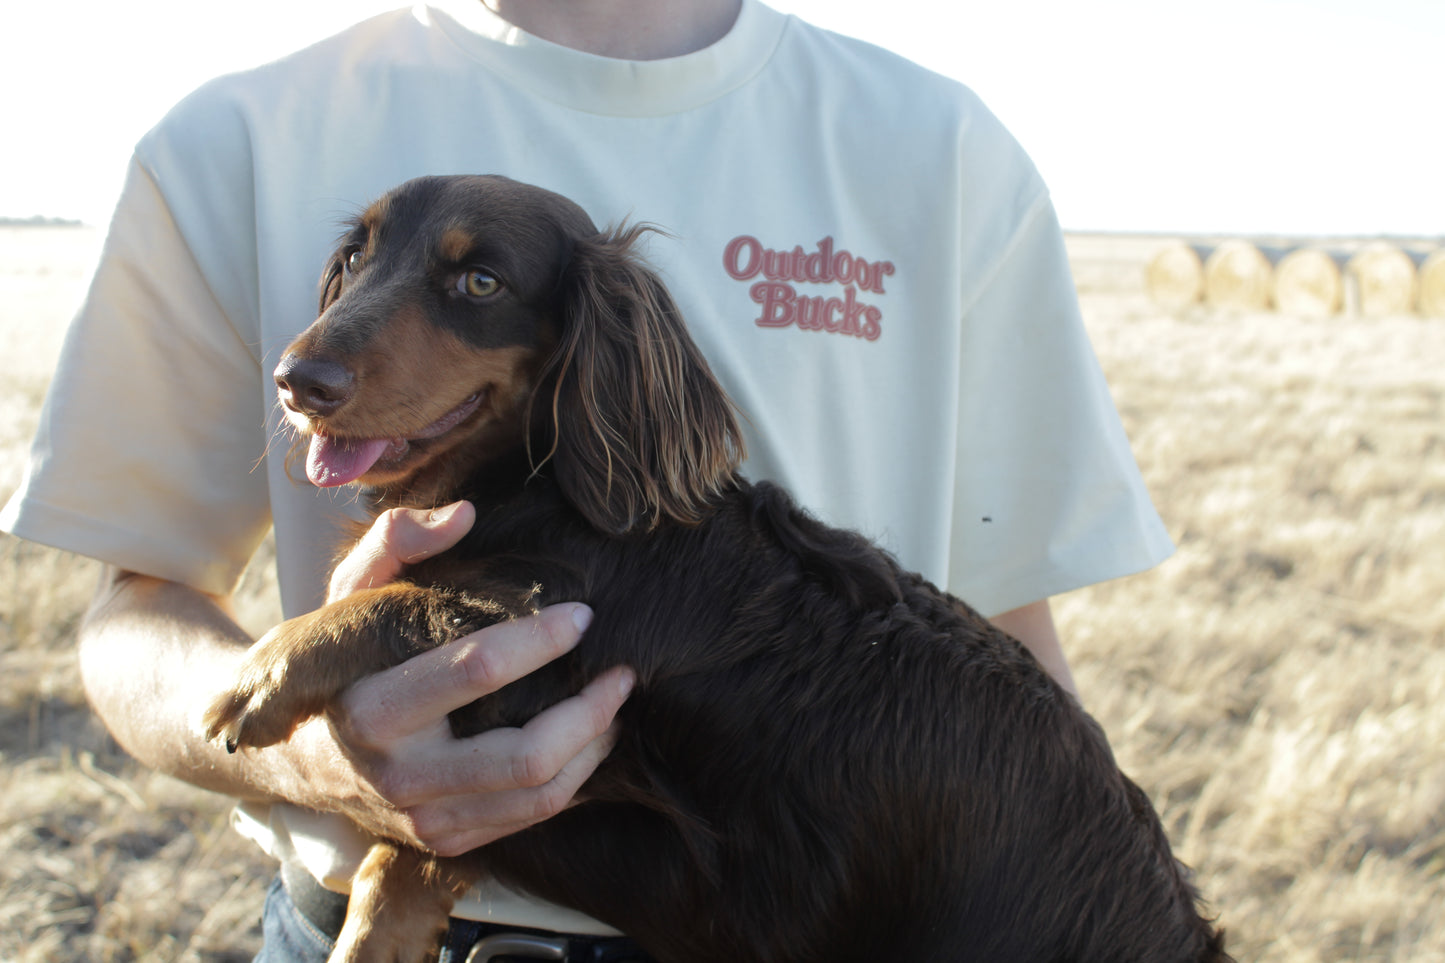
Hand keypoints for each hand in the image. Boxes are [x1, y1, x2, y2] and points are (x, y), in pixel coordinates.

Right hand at [281, 502, 634, 854]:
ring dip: (593, 746)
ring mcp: (422, 819)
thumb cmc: (331, 660)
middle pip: (526, 755)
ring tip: (614, 703)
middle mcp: (398, 775)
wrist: (285, 756)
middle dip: (590, 710)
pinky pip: (529, 817)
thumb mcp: (345, 594)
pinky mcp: (442, 841)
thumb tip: (465, 513)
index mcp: (369, 707)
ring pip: (538, 794)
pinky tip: (587, 740)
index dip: (540, 639)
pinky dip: (572, 778)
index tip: (582, 615)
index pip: (476, 672)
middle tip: (622, 672)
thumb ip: (395, 540)